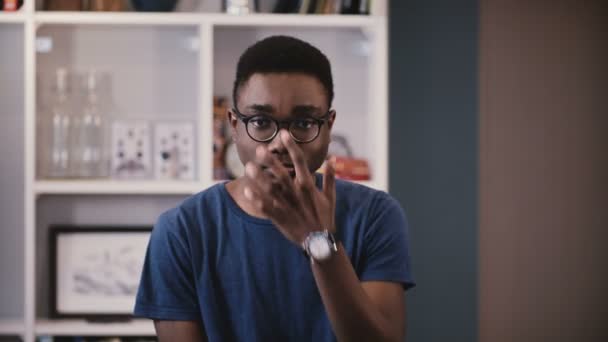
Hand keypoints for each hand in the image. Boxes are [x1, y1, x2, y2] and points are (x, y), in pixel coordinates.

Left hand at [243, 130, 335, 245]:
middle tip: (260, 149)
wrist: (320, 242)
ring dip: (259, 178)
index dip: (292, 146)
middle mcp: (296, 193)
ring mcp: (287, 206)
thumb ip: (330, 177)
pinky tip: (246, 190)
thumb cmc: (325, 217)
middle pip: (282, 174)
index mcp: (308, 185)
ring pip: (271, 189)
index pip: (300, 161)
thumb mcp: (331, 196)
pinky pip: (265, 207)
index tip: (284, 133)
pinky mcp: (279, 218)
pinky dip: (256, 199)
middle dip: (271, 161)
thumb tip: (332, 160)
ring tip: (249, 167)